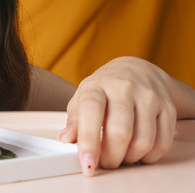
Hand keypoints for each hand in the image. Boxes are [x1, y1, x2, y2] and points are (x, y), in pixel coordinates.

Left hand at [59, 57, 176, 175]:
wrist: (136, 71)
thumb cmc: (103, 90)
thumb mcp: (81, 100)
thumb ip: (74, 121)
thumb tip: (66, 139)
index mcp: (96, 86)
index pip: (91, 110)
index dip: (89, 140)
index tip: (88, 164)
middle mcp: (124, 87)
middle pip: (120, 131)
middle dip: (111, 157)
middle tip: (106, 163)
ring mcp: (148, 96)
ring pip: (143, 140)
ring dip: (130, 158)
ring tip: (121, 156)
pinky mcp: (168, 107)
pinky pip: (162, 142)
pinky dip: (148, 156)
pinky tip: (138, 153)